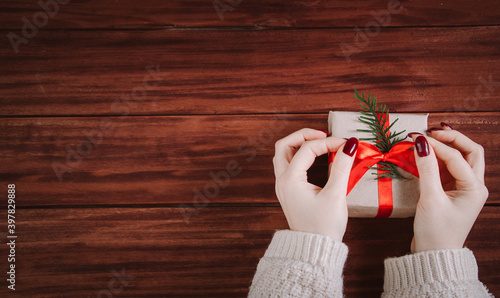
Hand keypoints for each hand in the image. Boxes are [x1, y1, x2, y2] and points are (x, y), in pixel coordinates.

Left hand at [273, 128, 357, 240]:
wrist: (314, 250)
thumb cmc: (324, 226)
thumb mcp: (335, 195)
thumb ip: (342, 167)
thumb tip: (351, 144)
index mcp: (290, 180)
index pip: (307, 149)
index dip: (328, 142)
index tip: (347, 144)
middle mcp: (282, 181)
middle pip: (284, 145)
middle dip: (304, 136)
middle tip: (324, 134)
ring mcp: (283, 186)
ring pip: (283, 154)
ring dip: (299, 144)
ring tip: (319, 142)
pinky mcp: (289, 191)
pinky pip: (288, 165)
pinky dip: (299, 155)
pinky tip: (316, 158)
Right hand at [409, 127, 487, 252]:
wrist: (433, 255)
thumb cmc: (436, 232)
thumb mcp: (430, 199)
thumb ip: (426, 169)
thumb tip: (420, 143)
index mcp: (474, 188)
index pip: (456, 157)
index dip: (436, 145)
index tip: (415, 137)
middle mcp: (474, 186)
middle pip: (470, 152)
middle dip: (452, 139)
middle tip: (431, 132)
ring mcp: (464, 189)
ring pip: (461, 159)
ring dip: (446, 148)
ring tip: (426, 140)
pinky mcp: (452, 193)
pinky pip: (448, 169)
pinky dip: (438, 159)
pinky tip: (424, 156)